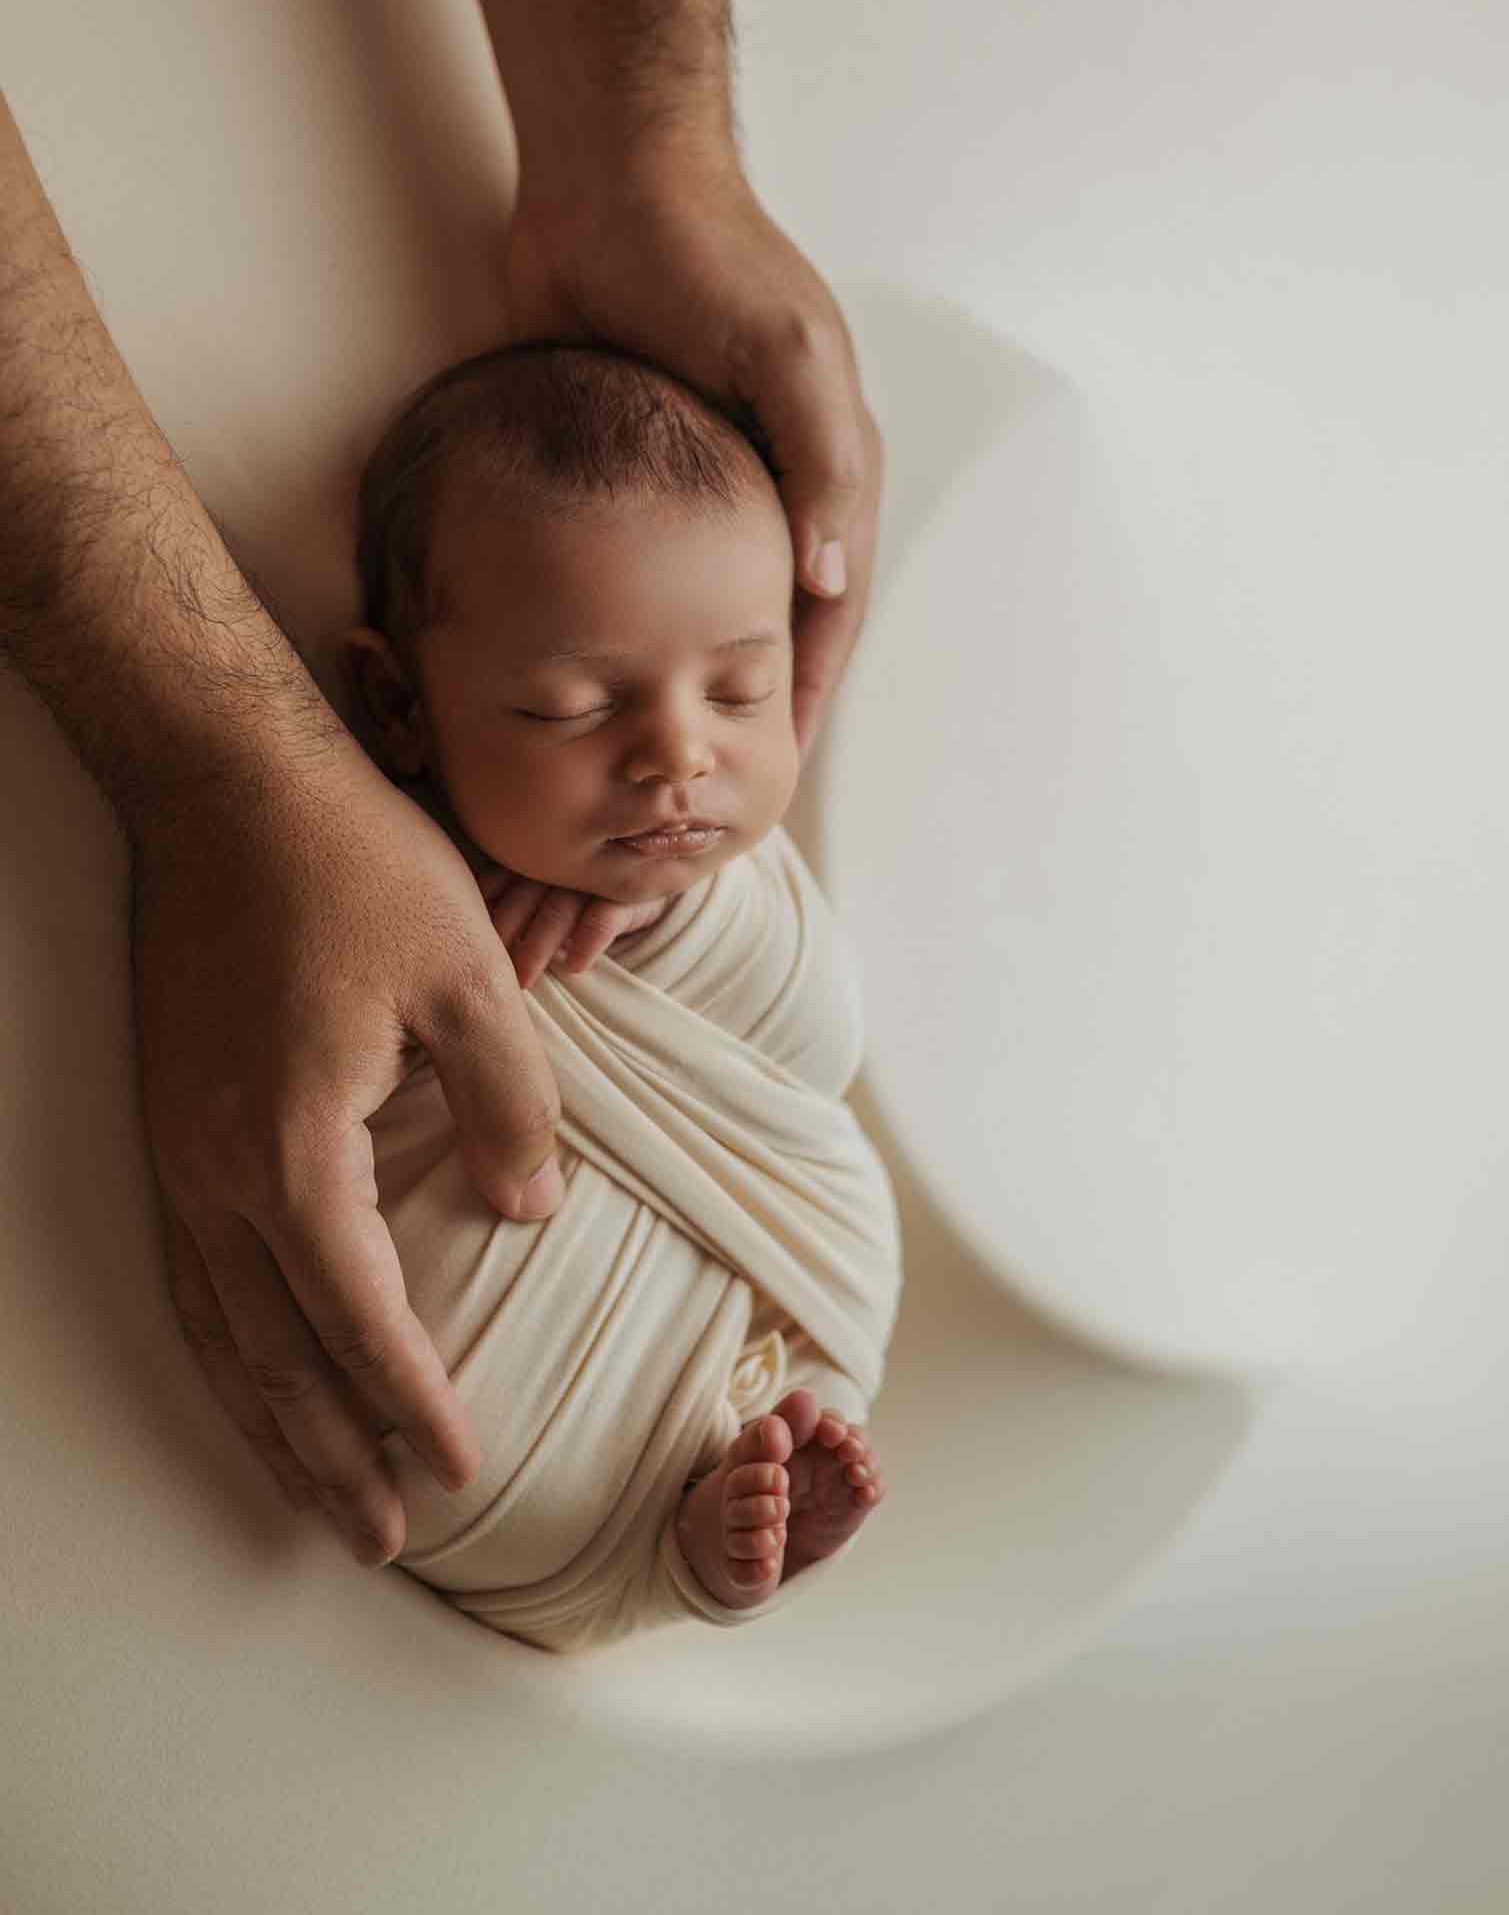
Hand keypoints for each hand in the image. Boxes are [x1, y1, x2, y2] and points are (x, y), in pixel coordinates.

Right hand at [132, 744, 564, 1568]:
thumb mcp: (470, 979)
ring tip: (315, 1492)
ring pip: (218, 1326)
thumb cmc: (356, 868)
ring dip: (267, 1418)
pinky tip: (256, 1364)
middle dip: (329, 1452)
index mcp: (297, 1148)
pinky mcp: (168, 1117)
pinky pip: (191, 1270)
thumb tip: (527, 1212)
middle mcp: (217, 1171)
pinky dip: (227, 1343)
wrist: (227, 784)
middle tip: (381, 1537)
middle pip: (273, 1355)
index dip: (412, 1399)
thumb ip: (509, 1107)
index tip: (458, 1467)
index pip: (362, 1316)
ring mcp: (177, 1148)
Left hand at [478, 864, 672, 987]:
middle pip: (522, 897)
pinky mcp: (628, 893)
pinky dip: (589, 939)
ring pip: (557, 910)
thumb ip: (511, 887)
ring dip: (538, 946)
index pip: (498, 879)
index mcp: (535, 854)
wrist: (659, 862)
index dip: (479, 908)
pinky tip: (575, 966)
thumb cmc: (586, 878)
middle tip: (479, 971)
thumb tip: (462, 925)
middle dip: (501, 933)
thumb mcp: (548, 876)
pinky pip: (605, 916)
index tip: (459, 937)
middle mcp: (561, 861)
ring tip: (521, 982)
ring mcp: (594, 875)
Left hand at [504, 157, 884, 766]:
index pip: (828, 611)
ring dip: (695, 674)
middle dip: (751, 702)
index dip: (804, 692)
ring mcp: (707, 485)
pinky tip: (608, 672)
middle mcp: (772, 487)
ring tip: (662, 745)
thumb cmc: (709, 259)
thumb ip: (817, 465)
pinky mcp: (642, 475)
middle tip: (715, 780)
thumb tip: (828, 585)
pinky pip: (647, 570)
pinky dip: (637, 625)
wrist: (609, 186)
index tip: (775, 770)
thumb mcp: (786, 354)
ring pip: (709, 608)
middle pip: (773, 623)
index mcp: (825, 469)